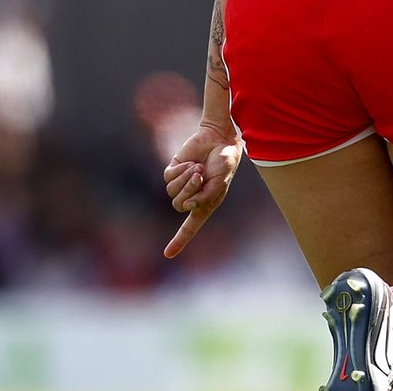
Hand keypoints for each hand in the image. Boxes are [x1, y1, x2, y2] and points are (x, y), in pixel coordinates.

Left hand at [163, 121, 242, 258]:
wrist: (220, 138)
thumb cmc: (225, 161)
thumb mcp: (220, 182)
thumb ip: (205, 197)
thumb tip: (186, 206)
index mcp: (204, 203)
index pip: (189, 226)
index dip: (179, 240)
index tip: (168, 254)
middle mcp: (191, 195)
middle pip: (178, 205)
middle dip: (189, 190)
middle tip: (200, 175)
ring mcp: (181, 183)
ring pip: (172, 192)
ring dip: (185, 179)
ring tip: (198, 168)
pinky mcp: (174, 169)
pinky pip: (169, 177)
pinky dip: (180, 170)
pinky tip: (190, 162)